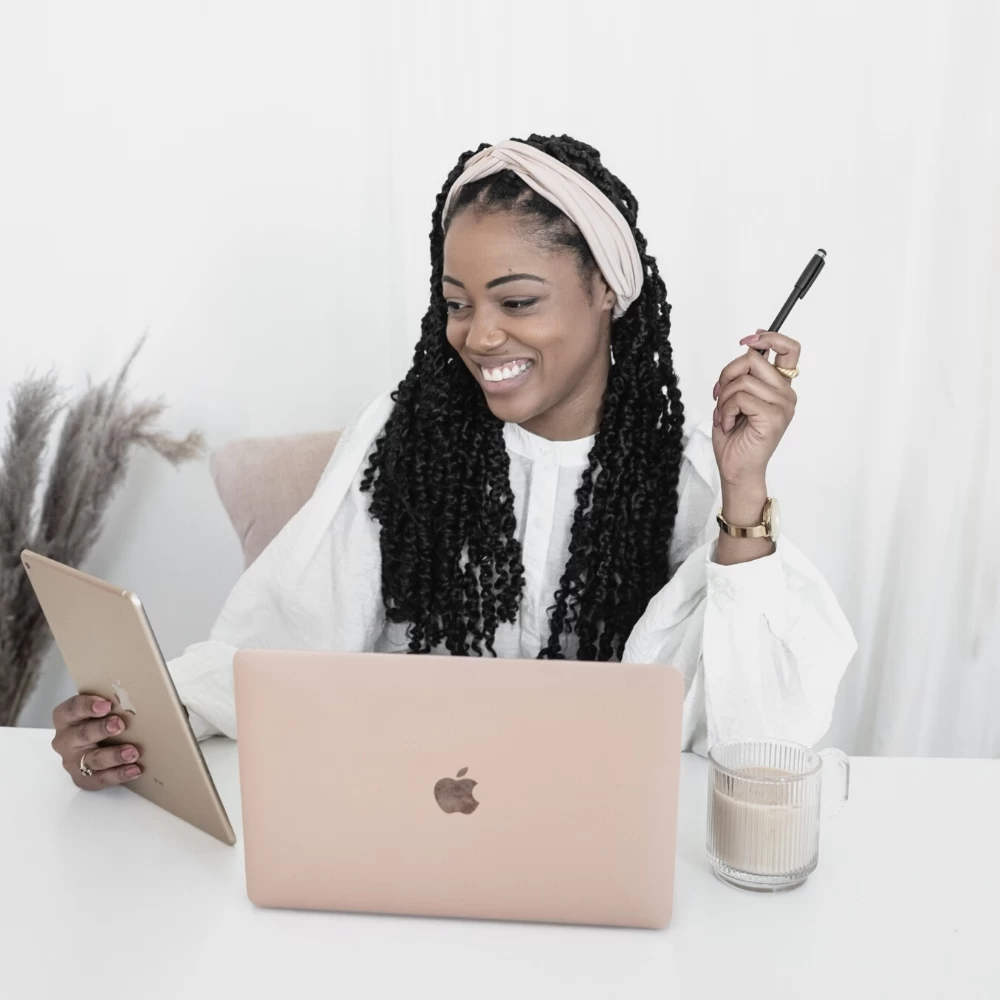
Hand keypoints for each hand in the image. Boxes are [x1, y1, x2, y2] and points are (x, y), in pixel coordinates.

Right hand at [51, 694, 142, 789]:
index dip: (88, 706)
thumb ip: (111, 704)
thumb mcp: (100, 710)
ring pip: (92, 759)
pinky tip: (134, 769)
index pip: (72, 709)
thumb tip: (138, 694)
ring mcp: (73, 761)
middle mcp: (66, 739)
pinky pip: (101, 778)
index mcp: (66, 718)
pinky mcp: (83, 778)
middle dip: (102, 729)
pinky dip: (119, 774)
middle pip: (82, 734)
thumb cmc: (99, 721)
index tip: (107, 704)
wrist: (95, 747)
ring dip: (114, 755)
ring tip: (132, 752)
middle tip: (119, 725)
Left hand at [711, 329, 799, 487]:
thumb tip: (749, 345)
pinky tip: (728, 424)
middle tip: (719, 393)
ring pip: (743, 380)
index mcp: (780, 386)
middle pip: (754, 358)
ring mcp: (783, 406)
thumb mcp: (737, 397)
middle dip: (727, 373)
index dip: (769, 337)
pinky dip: (726, 410)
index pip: (790, 349)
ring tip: (725, 415)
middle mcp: (786, 394)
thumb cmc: (735, 436)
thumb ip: (745, 374)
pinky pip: (741, 398)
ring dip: (724, 398)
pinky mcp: (773, 417)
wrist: (736, 469)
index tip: (747, 340)